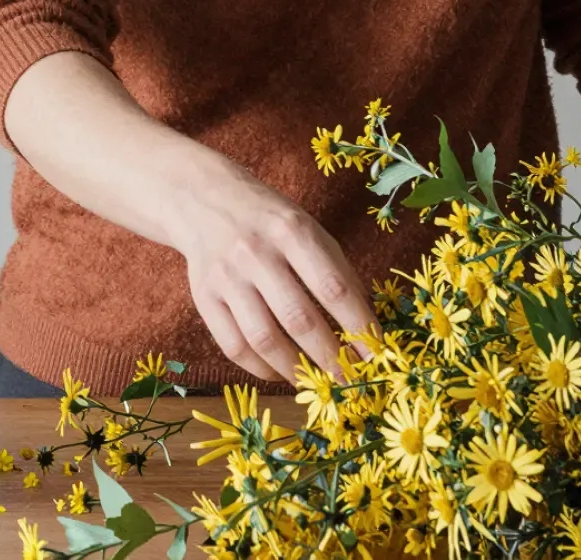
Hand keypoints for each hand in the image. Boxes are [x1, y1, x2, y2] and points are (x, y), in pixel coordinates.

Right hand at [162, 152, 378, 384]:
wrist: (203, 197)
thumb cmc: (268, 219)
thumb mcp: (307, 227)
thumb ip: (336, 270)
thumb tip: (365, 327)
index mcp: (290, 230)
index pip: (333, 287)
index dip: (359, 326)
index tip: (377, 357)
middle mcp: (255, 252)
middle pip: (298, 318)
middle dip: (330, 358)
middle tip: (350, 382)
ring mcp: (226, 275)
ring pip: (264, 339)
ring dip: (296, 370)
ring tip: (315, 382)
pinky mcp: (203, 295)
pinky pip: (233, 346)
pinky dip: (260, 368)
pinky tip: (278, 371)